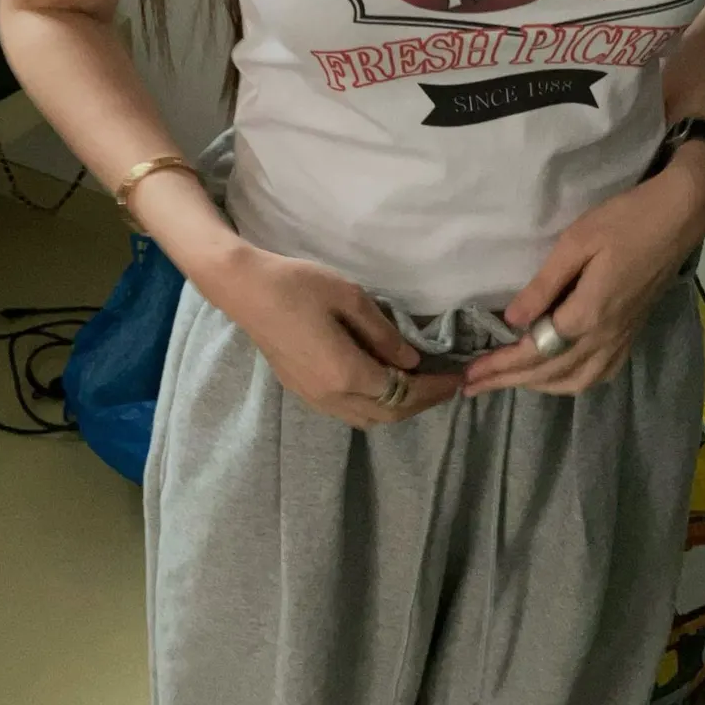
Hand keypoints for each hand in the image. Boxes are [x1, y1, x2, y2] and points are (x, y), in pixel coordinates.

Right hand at [198, 244, 461, 428]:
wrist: (245, 290)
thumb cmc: (298, 285)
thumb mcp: (351, 298)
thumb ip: (384, 334)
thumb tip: (411, 361)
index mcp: (347, 373)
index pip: (403, 392)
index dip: (435, 388)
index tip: (459, 378)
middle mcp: (332, 396)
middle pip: (388, 413)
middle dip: (422, 402)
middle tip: (447, 384)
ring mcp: (314, 399)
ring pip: (367, 419)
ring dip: (398, 407)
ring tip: (420, 385)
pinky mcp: (303, 392)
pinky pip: (348, 412)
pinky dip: (375, 405)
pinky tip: (383, 383)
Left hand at [463, 146, 704, 397]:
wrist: (680, 216)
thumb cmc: (624, 220)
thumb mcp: (576, 242)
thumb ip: (544, 285)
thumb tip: (512, 321)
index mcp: (588, 313)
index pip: (536, 352)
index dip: (500, 366)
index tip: (470, 376)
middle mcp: (606, 335)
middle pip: (551, 372)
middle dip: (508, 382)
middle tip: (473, 387)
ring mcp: (622, 337)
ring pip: (577, 380)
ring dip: (539, 385)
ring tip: (507, 381)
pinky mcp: (632, 332)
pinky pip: (599, 373)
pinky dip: (571, 382)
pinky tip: (557, 375)